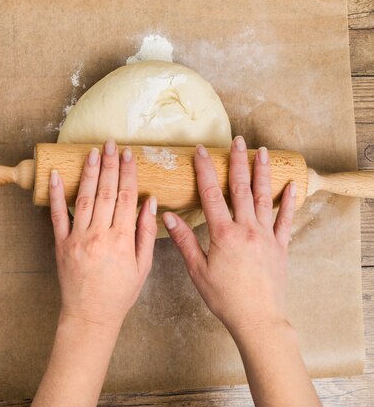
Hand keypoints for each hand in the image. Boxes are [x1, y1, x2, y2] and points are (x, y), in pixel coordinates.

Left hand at [49, 140, 157, 328]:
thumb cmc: (119, 293)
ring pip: (84, 198)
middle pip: (106, 192)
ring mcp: (77, 238)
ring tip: (92, 152)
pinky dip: (55, 195)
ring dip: (88, 173)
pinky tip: (56, 175)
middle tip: (110, 144)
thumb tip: (150, 201)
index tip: (128, 154)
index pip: (127, 197)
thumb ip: (146, 232)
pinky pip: (57, 215)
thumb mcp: (142, 266)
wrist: (91, 315)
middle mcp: (99, 235)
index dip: (128, 173)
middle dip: (109, 165)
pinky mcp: (61, 244)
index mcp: (121, 239)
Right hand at [163, 136, 296, 335]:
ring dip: (262, 173)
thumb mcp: (197, 270)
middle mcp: (246, 229)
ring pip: (263, 197)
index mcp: (223, 234)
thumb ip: (184, 241)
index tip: (200, 152)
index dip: (204, 170)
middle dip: (237, 162)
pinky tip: (290, 185)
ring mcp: (266, 236)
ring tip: (262, 152)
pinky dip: (288, 202)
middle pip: (240, 188)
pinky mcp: (280, 246)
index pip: (210, 194)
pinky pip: (285, 219)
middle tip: (236, 140)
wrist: (257, 318)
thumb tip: (167, 217)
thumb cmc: (224, 298)